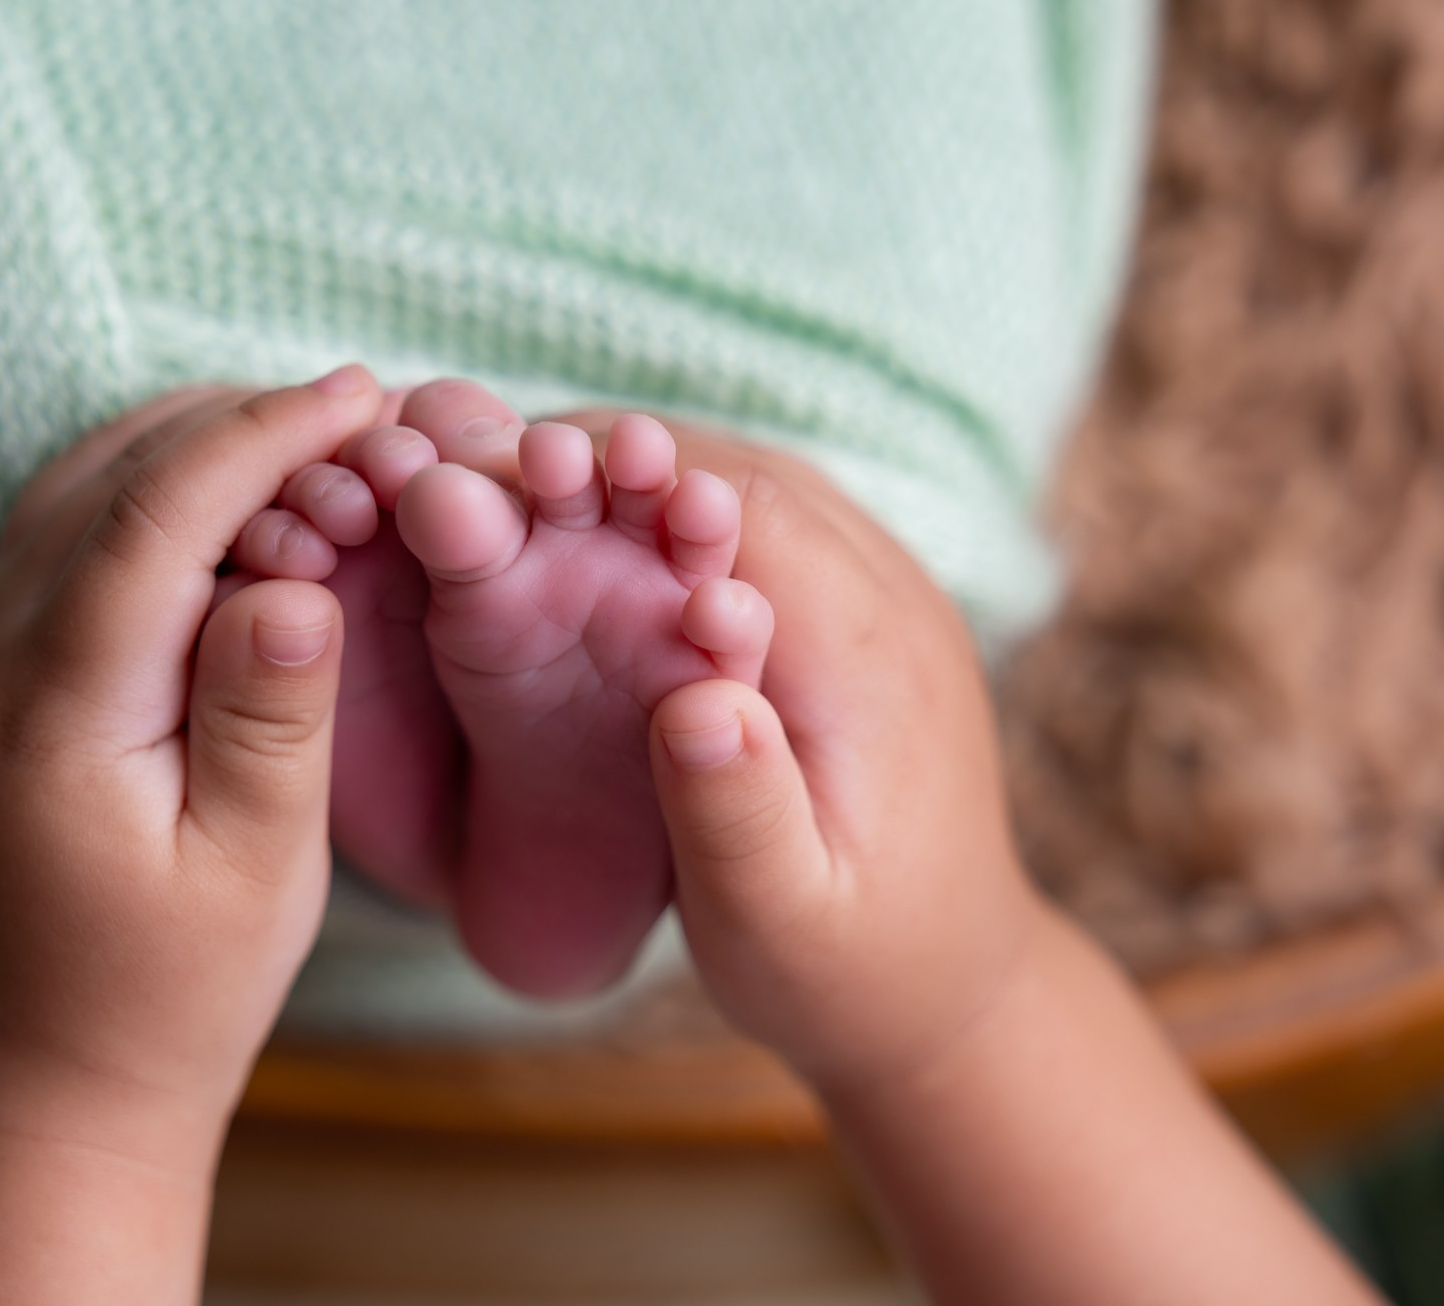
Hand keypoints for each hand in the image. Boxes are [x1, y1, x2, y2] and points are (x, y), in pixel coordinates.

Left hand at [0, 367, 383, 1121]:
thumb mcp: (253, 868)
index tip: (361, 393)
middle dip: (243, 424)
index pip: (161, 509)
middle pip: (114, 472)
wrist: (47, 1069)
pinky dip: (155, 490)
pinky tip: (233, 504)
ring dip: (195, 447)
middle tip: (363, 423)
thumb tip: (296, 581)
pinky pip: (68, 529)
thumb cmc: (167, 986)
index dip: (267, 433)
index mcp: (54, 702)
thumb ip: (271, 718)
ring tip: (311, 444)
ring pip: (82, 484)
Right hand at [557, 410, 1048, 1095]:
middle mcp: (891, 603)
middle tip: (495, 457)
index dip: (626, 479)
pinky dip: (675, 511)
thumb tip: (691, 705)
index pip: (746, 514)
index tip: (514, 470)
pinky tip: (600, 530)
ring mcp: (885, 597)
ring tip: (531, 477)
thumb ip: (739, 821)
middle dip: (621, 458)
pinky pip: (767, 522)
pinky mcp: (861, 612)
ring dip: (647, 474)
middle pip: (746, 473)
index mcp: (870, 665)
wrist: (948, 987)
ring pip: (756, 481)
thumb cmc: (846, 971)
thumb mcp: (781, 927)